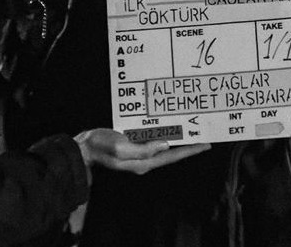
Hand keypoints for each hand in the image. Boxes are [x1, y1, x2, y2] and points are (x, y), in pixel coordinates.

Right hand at [74, 128, 210, 175]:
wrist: (84, 146)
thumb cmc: (100, 147)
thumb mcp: (120, 148)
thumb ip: (143, 149)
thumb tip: (165, 145)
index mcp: (143, 162)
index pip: (172, 157)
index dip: (190, 151)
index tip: (206, 144)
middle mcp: (144, 160)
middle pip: (171, 153)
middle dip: (188, 145)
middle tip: (204, 136)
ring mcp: (139, 154)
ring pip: (164, 146)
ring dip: (177, 139)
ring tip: (192, 131)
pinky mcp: (134, 146)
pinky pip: (153, 140)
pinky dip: (164, 134)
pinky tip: (170, 128)